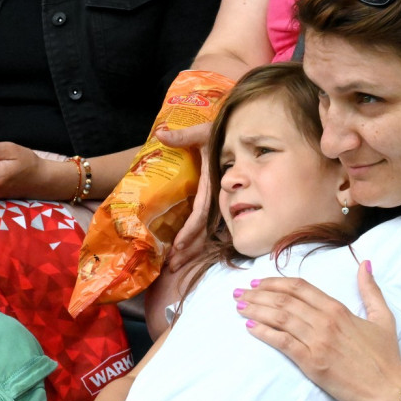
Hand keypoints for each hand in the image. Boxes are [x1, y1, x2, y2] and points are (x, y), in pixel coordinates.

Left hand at [156, 123, 212, 271]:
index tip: (178, 244)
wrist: (239, 138)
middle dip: (188, 250)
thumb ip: (184, 136)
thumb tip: (161, 134)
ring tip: (174, 267)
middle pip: (203, 231)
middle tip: (172, 266)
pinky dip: (196, 244)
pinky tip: (184, 257)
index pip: (202, 212)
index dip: (191, 229)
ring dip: (191, 252)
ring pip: (206, 234)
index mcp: (214, 184)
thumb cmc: (221, 134)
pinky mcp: (216, 208)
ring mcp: (218, 206)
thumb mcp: (203, 132)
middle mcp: (218, 199)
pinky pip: (207, 230)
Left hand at [234, 262, 400, 400]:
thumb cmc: (386, 357)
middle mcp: (325, 321)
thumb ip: (370, 290)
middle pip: (284, 300)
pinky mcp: (312, 362)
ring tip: (239, 307)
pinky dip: (264, 333)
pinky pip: (282, 342)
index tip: (257, 283)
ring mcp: (317, 341)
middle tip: (238, 293)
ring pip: (280, 318)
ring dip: (255, 310)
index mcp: (339, 309)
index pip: (300, 287)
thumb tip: (364, 264)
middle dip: (257, 294)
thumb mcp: (383, 317)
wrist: (389, 389)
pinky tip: (250, 328)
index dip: (275, 283)